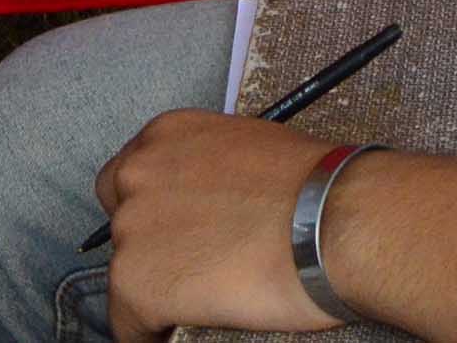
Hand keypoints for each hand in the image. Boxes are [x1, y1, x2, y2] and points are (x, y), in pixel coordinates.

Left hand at [95, 111, 339, 340]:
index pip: (130, 180)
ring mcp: (133, 228)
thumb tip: (213, 204)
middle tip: (194, 269)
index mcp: (166, 134)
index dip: (154, 216)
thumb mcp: (249, 150)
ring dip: (157, 290)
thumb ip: (212, 172)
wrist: (334, 223)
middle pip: (122, 225)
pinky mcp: (137, 283)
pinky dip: (150, 334)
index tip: (176, 239)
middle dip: (152, 248)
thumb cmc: (316, 188)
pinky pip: (128, 323)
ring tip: (202, 304)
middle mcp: (138, 173)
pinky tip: (180, 332)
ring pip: (126, 274)